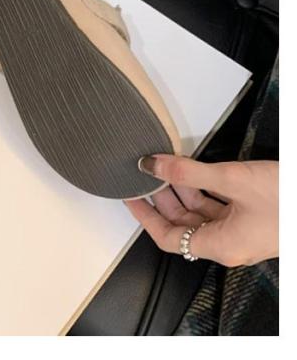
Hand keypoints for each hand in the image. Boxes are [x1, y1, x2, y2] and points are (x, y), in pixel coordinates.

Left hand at [125, 155, 277, 266]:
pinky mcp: (253, 218)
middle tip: (144, 176)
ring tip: (164, 167)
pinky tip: (193, 171)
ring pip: (200, 212)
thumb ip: (188, 173)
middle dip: (161, 198)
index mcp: (220, 245)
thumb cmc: (290, 200)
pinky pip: (218, 205)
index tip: (129, 197)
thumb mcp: (232, 180)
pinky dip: (202, 189)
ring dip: (181, 191)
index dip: (144, 216)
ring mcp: (242, 231)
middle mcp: (229, 243)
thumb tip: (152, 165)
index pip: (167, 238)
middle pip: (181, 223)